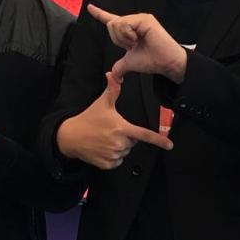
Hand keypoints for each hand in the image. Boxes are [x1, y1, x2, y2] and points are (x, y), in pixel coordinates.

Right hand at [56, 72, 172, 169]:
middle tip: (112, 130)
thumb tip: (113, 74)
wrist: (70, 136)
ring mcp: (113, 154)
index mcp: (121, 128)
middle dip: (126, 136)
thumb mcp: (102, 103)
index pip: (144, 134)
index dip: (158, 140)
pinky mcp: (107, 164)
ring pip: (125, 151)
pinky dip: (113, 156)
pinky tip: (103, 148)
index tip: (169, 145)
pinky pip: (118, 161)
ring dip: (119, 146)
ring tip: (106, 138)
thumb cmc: (88, 119)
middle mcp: (119, 143)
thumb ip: (112, 90)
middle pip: (133, 142)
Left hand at [88, 4, 187, 82]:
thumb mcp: (129, 63)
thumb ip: (119, 67)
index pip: (111, 20)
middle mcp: (134, 21)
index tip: (89, 7)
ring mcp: (139, 18)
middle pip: (111, 25)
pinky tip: (140, 38)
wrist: (166, 63)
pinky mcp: (145, 19)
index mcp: (129, 29)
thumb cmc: (152, 61)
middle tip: (134, 46)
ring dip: (124, 38)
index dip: (99, 13)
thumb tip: (114, 76)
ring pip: (116, 24)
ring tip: (138, 42)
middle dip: (118, 40)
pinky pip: (125, 24)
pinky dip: (129, 35)